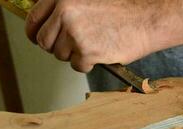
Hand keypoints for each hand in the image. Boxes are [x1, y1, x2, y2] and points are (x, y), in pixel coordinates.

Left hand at [25, 0, 152, 71]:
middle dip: (59, 47)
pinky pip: (77, 66)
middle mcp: (66, 13)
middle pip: (45, 41)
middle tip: (76, 45)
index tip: (39, 39)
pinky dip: (89, 64)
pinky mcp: (87, 51)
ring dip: (76, 55)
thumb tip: (49, 24)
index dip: (35, 33)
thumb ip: (67, 8)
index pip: (34, 19)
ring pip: (61, 55)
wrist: (147, 20)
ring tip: (96, 44)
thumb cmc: (124, 10)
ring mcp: (75, 33)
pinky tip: (102, 52)